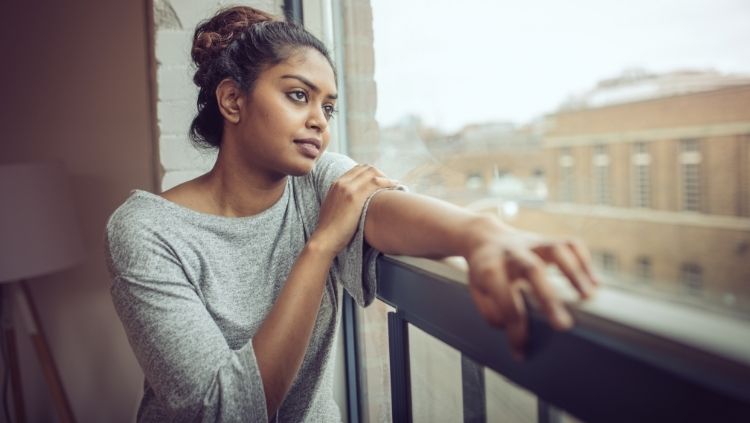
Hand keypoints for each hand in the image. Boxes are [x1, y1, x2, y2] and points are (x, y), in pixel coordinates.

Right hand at [311, 164, 397, 256]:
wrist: (325, 238)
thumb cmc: (331, 229)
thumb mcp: (334, 208)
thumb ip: (341, 200)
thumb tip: (353, 203)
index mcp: (336, 184)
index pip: (358, 169)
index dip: (372, 173)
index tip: (381, 181)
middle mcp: (341, 182)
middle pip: (366, 168)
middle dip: (380, 173)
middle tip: (390, 183)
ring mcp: (348, 188)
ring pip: (372, 173)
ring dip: (386, 177)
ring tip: (395, 185)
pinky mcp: (355, 197)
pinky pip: (376, 183)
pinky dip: (388, 182)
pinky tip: (396, 187)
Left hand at [464, 221, 598, 359]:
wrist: (484, 237)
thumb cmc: (485, 270)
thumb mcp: (477, 290)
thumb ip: (490, 310)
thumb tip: (511, 327)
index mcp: (490, 268)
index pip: (504, 298)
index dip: (514, 326)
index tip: (521, 349)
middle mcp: (513, 253)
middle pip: (531, 269)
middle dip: (548, 297)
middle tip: (564, 326)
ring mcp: (532, 244)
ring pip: (556, 249)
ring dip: (574, 272)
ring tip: (588, 297)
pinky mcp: (548, 240)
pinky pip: (570, 243)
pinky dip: (584, 260)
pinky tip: (594, 282)